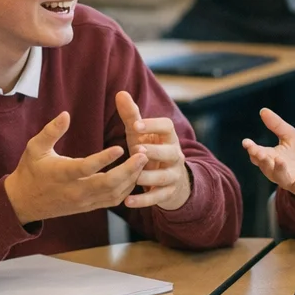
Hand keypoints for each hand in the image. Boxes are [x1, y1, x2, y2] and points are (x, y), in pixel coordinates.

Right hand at [3, 112, 148, 223]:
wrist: (23, 202)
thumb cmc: (30, 170)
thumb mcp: (34, 148)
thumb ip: (51, 131)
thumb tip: (66, 114)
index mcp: (61, 174)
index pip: (86, 168)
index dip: (104, 159)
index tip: (120, 147)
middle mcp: (74, 191)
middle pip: (107, 184)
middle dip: (128, 171)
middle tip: (143, 154)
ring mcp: (83, 201)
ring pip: (114, 194)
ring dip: (131, 179)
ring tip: (143, 161)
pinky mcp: (88, 206)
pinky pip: (112, 201)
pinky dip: (126, 189)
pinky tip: (135, 174)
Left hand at [116, 91, 190, 211]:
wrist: (169, 177)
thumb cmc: (150, 149)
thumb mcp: (140, 134)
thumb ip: (131, 115)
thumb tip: (120, 93)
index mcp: (168, 137)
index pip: (167, 127)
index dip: (153, 125)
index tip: (136, 125)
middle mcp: (175, 155)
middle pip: (171, 152)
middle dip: (156, 151)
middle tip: (138, 150)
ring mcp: (173, 175)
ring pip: (165, 176)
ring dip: (150, 176)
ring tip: (134, 177)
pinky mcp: (168, 193)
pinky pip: (158, 197)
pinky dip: (143, 201)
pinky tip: (127, 202)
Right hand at [242, 107, 294, 203]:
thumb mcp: (291, 136)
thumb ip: (277, 125)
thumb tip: (263, 110)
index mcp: (271, 156)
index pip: (257, 153)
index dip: (251, 149)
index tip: (246, 142)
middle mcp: (275, 169)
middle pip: (265, 165)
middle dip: (261, 159)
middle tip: (258, 151)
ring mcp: (287, 179)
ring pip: (278, 176)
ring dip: (278, 169)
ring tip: (279, 160)